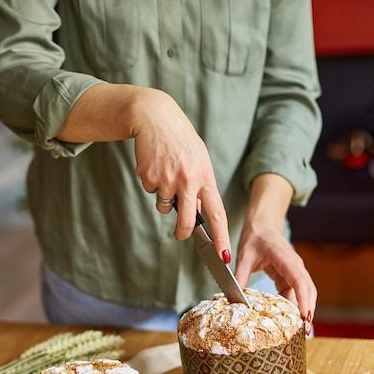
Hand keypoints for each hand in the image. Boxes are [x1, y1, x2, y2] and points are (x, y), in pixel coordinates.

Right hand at [132, 88, 230, 258]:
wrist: (155, 117)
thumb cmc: (181, 141)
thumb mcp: (199, 161)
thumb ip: (200, 188)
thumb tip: (196, 215)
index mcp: (205, 177)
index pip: (217, 214)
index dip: (222, 237)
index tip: (224, 256)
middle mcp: (188, 180)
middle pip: (185, 221)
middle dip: (182, 232)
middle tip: (180, 233)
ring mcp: (168, 179)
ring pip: (164, 206)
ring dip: (163, 198)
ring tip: (165, 174)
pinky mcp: (150, 176)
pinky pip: (150, 191)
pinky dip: (151, 183)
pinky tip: (154, 165)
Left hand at [234, 175, 316, 323]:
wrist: (262, 225)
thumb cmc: (254, 238)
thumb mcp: (244, 257)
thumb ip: (240, 278)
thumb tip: (234, 299)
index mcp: (285, 258)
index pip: (299, 281)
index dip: (303, 300)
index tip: (305, 317)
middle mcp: (295, 265)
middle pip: (308, 290)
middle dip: (308, 310)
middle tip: (304, 332)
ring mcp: (295, 271)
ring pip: (304, 293)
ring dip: (303, 310)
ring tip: (299, 331)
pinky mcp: (290, 276)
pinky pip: (295, 293)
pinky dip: (294, 306)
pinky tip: (288, 320)